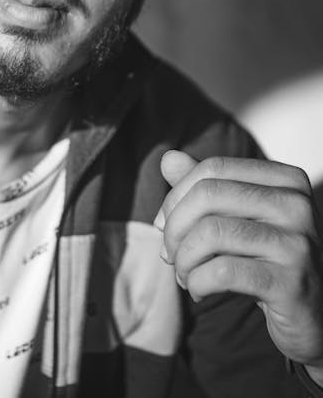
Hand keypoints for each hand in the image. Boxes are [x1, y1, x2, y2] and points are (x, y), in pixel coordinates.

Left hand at [155, 150, 322, 379]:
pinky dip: (197, 282)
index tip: (165, 224)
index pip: (213, 168)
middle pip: (208, 195)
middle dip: (175, 227)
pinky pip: (222, 272)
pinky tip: (197, 290)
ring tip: (184, 275)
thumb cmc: (264, 258)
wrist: (308, 314)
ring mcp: (297, 243)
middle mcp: (297, 205)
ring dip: (183, 259)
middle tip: (170, 254)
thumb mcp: (236, 217)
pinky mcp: (291, 283)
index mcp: (286, 180)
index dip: (177, 196)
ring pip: (211, 233)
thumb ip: (203, 186)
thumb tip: (168, 158)